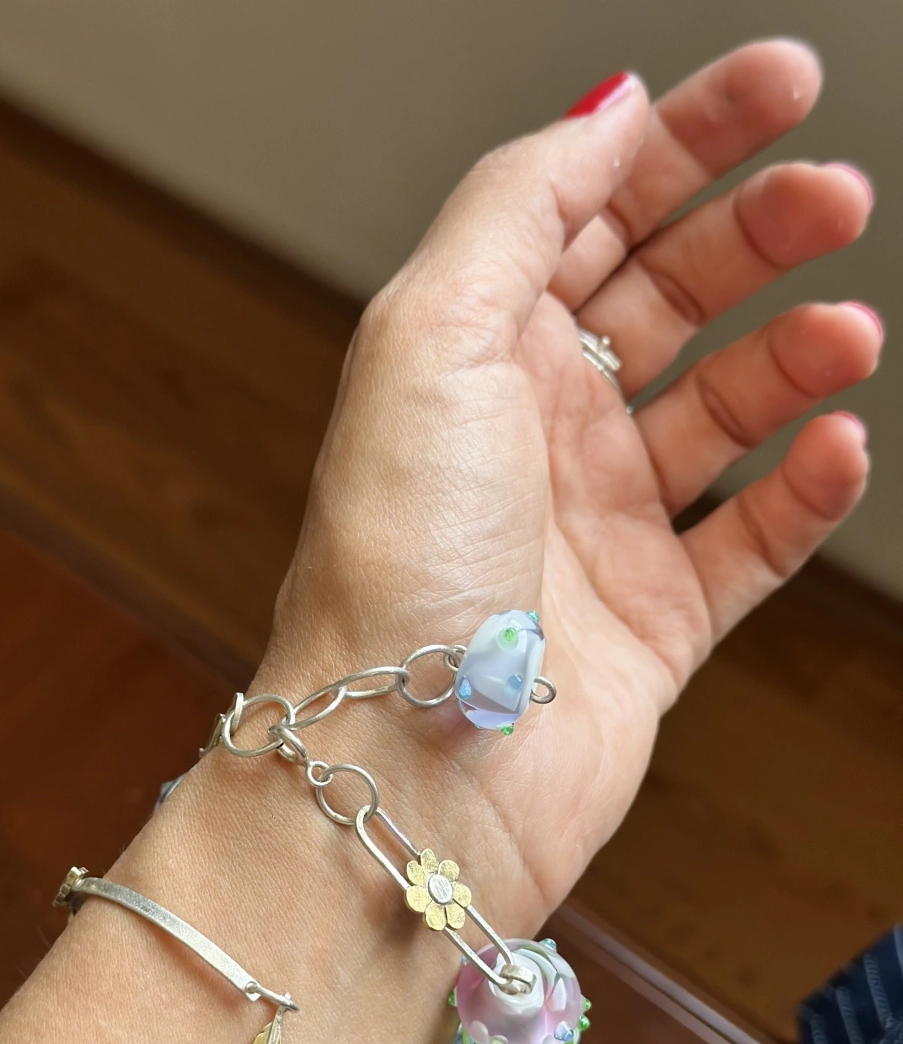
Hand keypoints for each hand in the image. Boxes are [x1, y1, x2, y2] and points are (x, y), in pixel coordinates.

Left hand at [263, 42, 880, 931]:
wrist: (407, 762)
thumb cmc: (394, 565)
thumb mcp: (431, 335)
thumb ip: (518, 205)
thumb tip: (602, 110)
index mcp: (472, 357)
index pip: (589, 214)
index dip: (686, 141)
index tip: (784, 86)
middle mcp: (534, 436)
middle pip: (667, 302)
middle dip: (754, 236)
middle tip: (835, 197)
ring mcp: (597, 530)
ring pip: (723, 416)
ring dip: (790, 360)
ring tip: (845, 332)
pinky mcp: (652, 625)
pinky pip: (750, 539)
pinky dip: (802, 490)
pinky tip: (836, 445)